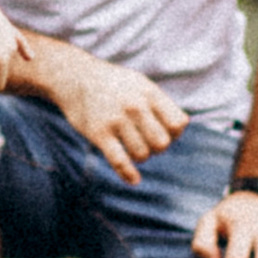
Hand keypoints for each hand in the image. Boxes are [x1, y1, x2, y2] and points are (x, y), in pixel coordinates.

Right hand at [26, 42, 187, 186]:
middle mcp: (134, 105)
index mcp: (149, 92)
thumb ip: (161, 103)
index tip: (162, 132)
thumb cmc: (114, 85)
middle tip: (146, 142)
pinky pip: (119, 160)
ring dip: (140, 156)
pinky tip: (133, 179)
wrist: (75, 77)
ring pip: (142, 154)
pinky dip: (128, 174)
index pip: (178, 124)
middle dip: (157, 148)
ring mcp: (116, 119)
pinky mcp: (98, 133)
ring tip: (132, 147)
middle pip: (162, 143)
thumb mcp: (140, 84)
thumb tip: (182, 126)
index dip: (174, 133)